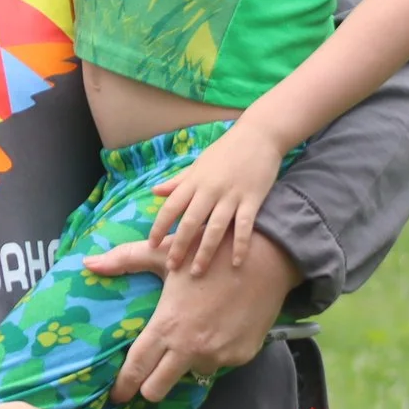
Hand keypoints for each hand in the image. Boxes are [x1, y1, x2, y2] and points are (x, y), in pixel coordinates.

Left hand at [84, 235, 299, 404]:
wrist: (264, 259)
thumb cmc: (207, 252)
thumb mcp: (163, 253)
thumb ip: (124, 261)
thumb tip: (88, 264)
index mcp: (167, 326)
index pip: (137, 368)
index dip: (123, 386)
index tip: (116, 395)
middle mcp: (190, 348)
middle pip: (158, 389)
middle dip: (149, 386)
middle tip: (148, 375)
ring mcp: (217, 356)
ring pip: (191, 374)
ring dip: (187, 363)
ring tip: (192, 335)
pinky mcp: (240, 358)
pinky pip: (219, 363)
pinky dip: (214, 352)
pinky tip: (217, 328)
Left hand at [147, 123, 284, 272]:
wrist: (258, 136)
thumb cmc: (226, 151)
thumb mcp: (198, 164)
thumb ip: (178, 181)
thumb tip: (154, 192)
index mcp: (194, 181)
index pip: (171, 207)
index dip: (160, 226)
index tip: (151, 244)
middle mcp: (209, 189)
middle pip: (189, 221)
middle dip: (179, 245)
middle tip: (172, 267)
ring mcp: (231, 195)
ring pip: (214, 228)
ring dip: (205, 251)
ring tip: (197, 272)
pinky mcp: (252, 199)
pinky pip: (244, 227)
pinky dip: (240, 245)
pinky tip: (237, 263)